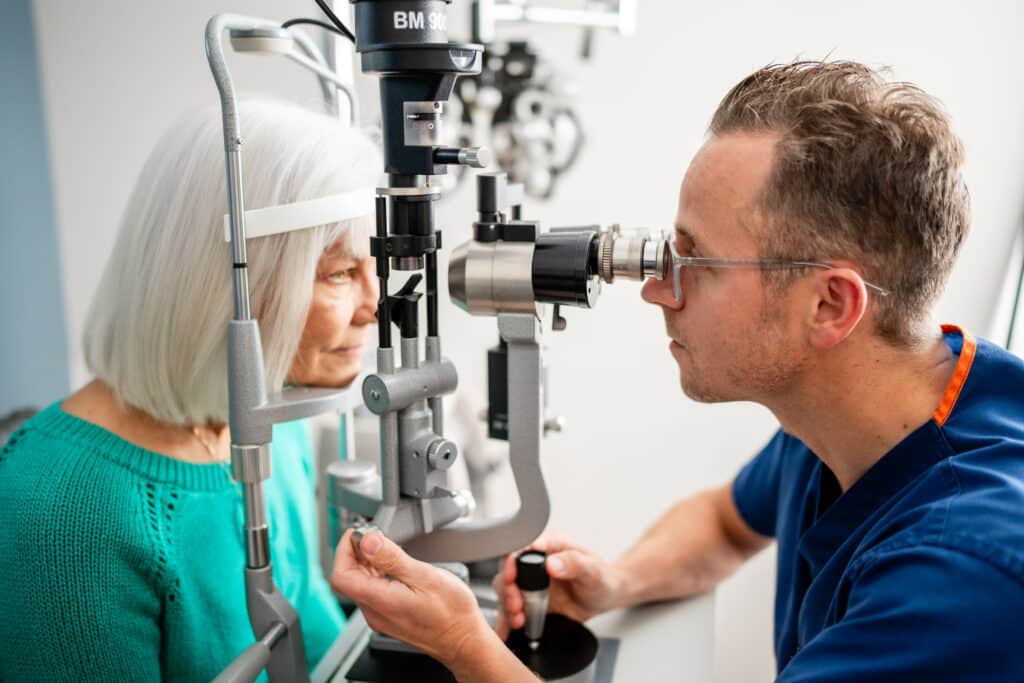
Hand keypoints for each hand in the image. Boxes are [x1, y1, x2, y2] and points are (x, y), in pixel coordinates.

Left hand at [330, 529, 491, 670]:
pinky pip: (372, 592)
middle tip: (374, 535)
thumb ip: (392, 558)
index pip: (340, 575)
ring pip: (359, 585)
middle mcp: (374, 612)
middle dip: (355, 552)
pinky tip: (392, 565)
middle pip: (348, 578)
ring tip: (385, 547)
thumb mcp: (424, 576)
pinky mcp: (389, 617)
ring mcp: (381, 617)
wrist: (464, 640)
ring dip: (365, 562)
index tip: (358, 534)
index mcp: (379, 601)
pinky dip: (375, 573)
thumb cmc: (451, 612)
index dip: (344, 550)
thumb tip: (368, 541)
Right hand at [493, 532, 623, 638]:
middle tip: (516, 605)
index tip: (512, 577)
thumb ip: (574, 563)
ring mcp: (531, 581)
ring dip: (507, 605)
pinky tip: (510, 628)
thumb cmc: (602, 577)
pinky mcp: (530, 599)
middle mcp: (536, 561)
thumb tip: (552, 563)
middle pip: (509, 569)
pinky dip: (508, 619)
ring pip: (506, 589)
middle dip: (508, 589)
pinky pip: (512, 608)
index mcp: (550, 545)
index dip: (512, 561)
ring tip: (517, 619)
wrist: (605, 596)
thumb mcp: (593, 570)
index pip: (522, 546)